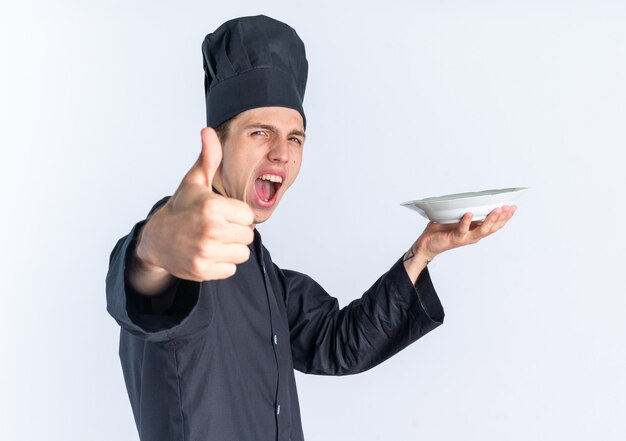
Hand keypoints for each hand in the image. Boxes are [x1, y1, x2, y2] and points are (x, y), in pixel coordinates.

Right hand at [136, 127, 254, 281]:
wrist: (156, 239)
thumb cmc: (180, 209)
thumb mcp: (194, 182)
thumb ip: (209, 158)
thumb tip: (208, 131)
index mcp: (212, 206)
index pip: (249, 216)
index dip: (237, 215)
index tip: (221, 214)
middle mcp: (210, 229)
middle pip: (248, 236)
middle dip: (235, 232)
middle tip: (216, 228)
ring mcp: (205, 251)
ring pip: (242, 253)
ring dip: (231, 249)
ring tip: (212, 240)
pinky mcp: (203, 270)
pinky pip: (231, 269)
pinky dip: (222, 264)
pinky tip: (207, 253)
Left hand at [414, 205, 516, 261]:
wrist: (427, 244)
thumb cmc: (441, 230)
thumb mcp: (457, 218)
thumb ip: (467, 212)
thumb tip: (474, 199)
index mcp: (476, 230)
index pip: (495, 225)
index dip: (505, 217)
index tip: (512, 207)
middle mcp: (473, 236)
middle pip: (492, 228)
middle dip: (502, 217)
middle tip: (508, 207)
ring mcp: (465, 238)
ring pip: (482, 230)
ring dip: (490, 220)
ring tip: (497, 209)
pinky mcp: (455, 239)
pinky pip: (462, 230)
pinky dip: (466, 222)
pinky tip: (470, 214)